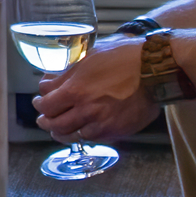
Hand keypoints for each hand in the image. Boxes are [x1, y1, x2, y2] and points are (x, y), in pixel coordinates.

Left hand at [34, 33, 162, 141]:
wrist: (155, 70)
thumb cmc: (125, 57)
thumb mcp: (89, 57)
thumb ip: (67, 73)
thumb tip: (50, 82)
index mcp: (76, 89)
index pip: (46, 103)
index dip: (40, 102)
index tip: (40, 100)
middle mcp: (86, 109)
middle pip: (54, 124)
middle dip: (45, 121)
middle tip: (43, 118)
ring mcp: (101, 123)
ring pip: (71, 136)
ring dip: (60, 132)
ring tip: (58, 129)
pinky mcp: (115, 131)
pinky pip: (92, 139)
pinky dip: (82, 135)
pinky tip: (81, 130)